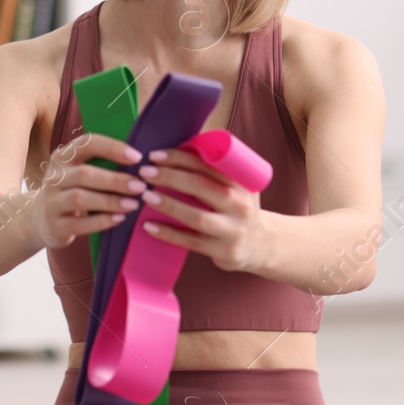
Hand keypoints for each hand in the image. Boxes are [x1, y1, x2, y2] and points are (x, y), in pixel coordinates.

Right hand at [28, 132, 146, 250]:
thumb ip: (99, 163)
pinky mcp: (55, 226)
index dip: (112, 148)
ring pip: (81, 198)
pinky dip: (102, 221)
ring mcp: (52, 202)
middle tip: (140, 186)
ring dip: (110, 201)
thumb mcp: (76, 171)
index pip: (87, 144)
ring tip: (133, 204)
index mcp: (63, 157)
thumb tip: (141, 161)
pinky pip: (80, 223)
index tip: (137, 157)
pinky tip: (120, 218)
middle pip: (85, 174)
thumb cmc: (70, 191)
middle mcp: (54, 177)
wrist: (40, 219)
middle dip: (115, 180)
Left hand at [136, 147, 263, 271]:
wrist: (259, 244)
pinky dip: (168, 233)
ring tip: (145, 196)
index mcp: (241, 182)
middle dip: (169, 177)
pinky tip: (149, 226)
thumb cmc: (235, 208)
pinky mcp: (223, 251)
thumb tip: (172, 153)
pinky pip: (191, 241)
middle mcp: (240, 204)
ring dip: (168, 205)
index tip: (155, 156)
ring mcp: (232, 229)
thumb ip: (213, 172)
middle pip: (200, 186)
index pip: (207, 164)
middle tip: (145, 173)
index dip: (179, 158)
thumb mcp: (235, 187)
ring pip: (196, 216)